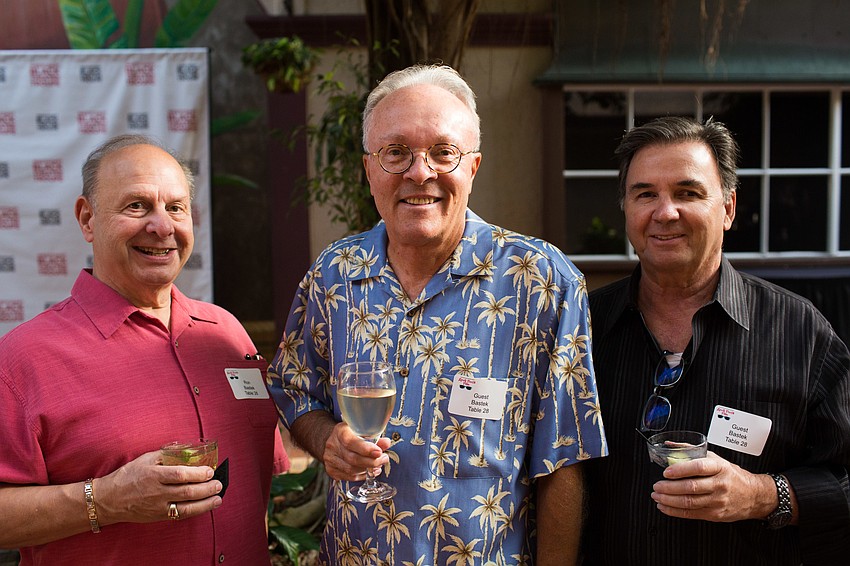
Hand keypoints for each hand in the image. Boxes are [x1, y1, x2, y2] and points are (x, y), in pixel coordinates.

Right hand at [94, 450, 222, 524]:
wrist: (109, 499)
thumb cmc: (128, 476)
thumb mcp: (145, 459)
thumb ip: (165, 455)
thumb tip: (187, 450)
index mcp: (153, 474)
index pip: (180, 475)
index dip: (198, 473)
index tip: (209, 470)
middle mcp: (156, 492)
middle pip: (187, 492)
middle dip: (207, 488)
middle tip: (218, 484)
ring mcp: (157, 507)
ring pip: (186, 507)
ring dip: (205, 503)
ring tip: (218, 497)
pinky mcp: (158, 517)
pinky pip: (180, 515)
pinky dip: (195, 511)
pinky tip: (205, 506)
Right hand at [321, 421, 389, 481]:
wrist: (334, 440)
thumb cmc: (351, 434)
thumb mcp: (361, 430)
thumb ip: (374, 437)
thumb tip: (386, 443)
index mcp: (340, 432)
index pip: (351, 442)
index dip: (366, 449)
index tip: (379, 452)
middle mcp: (332, 446)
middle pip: (352, 459)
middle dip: (371, 462)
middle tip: (384, 459)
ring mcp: (330, 460)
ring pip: (351, 470)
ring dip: (368, 469)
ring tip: (378, 465)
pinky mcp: (331, 470)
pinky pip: (349, 477)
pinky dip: (362, 475)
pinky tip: (370, 471)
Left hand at [650, 451, 775, 521]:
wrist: (753, 495)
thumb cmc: (731, 475)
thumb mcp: (716, 458)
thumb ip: (692, 451)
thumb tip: (669, 445)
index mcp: (719, 467)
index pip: (698, 467)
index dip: (680, 469)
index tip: (666, 471)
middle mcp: (719, 484)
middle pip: (691, 487)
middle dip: (669, 487)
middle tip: (656, 486)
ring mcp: (718, 501)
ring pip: (689, 502)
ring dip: (669, 500)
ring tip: (657, 496)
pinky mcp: (715, 514)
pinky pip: (691, 514)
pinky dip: (675, 511)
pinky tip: (665, 507)